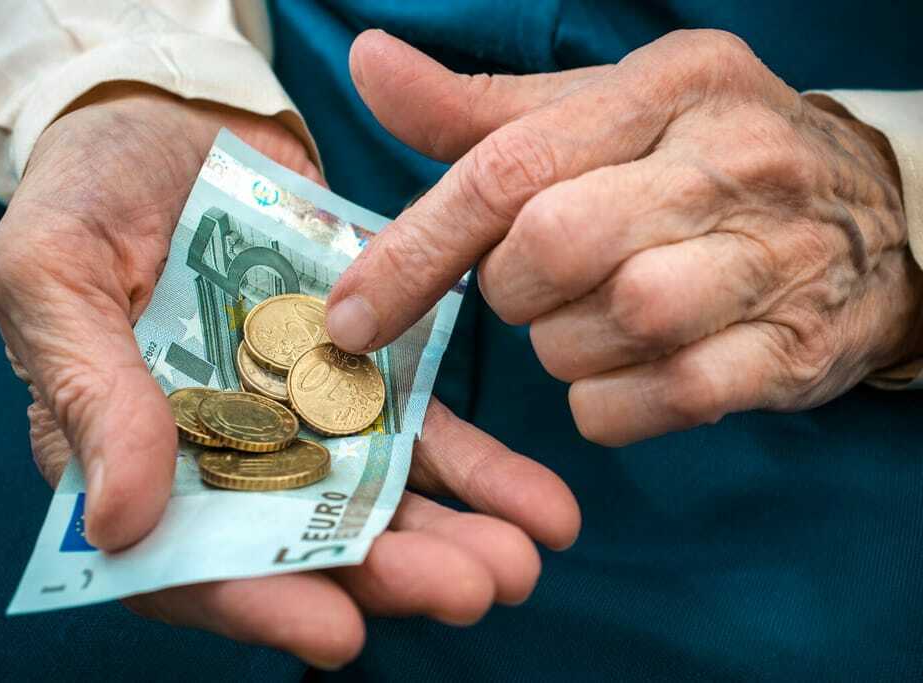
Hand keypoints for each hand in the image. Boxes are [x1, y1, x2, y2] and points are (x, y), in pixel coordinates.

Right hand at [0, 84, 579, 666]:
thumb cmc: (83, 193)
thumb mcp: (52, 277)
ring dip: (453, 539)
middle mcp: (224, 456)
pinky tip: (539, 505)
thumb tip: (120, 524)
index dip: (260, 603)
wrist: (167, 116)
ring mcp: (302, 417)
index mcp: (133, 455)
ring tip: (521, 561)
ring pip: (379, 500)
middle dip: (390, 574)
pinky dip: (480, 472)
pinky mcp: (364, 372)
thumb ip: (88, 394)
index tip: (337, 630)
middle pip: (306, 542)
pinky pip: (425, 433)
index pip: (190, 563)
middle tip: (472, 588)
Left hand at [327, 29, 922, 445]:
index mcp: (665, 88)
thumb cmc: (702, 160)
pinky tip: (626, 369)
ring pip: (603, 330)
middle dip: (513, 290)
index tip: (354, 314)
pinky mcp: (786, 351)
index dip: (415, 249)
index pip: (508, 168)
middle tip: (537, 286)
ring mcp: (766, 260)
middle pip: (552, 248)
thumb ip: (483, 110)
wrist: (871, 217)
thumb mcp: (603, 111)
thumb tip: (368, 63)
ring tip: (595, 319)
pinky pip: (652, 402)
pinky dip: (609, 403)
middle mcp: (725, 164)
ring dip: (564, 347)